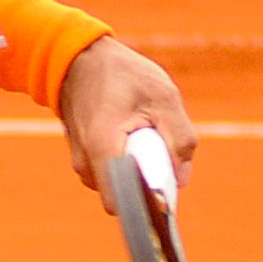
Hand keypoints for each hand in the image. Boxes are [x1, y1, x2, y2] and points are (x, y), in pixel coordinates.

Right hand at [54, 37, 197, 211]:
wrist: (80, 58)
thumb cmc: (122, 74)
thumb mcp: (164, 96)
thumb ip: (180, 138)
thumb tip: (181, 178)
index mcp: (102, 148)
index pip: (122, 202)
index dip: (149, 198)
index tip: (164, 176)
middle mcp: (85, 161)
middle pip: (124, 194)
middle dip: (145, 178)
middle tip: (155, 143)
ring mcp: (81, 161)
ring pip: (118, 185)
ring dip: (135, 168)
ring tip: (140, 132)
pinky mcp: (83, 158)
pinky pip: (110, 173)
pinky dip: (125, 161)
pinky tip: (128, 133)